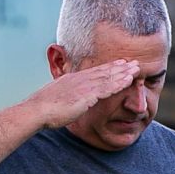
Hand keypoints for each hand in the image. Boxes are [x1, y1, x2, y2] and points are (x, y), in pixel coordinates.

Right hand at [25, 61, 139, 128]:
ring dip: (124, 73)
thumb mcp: (55, 99)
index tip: (119, 64)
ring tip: (137, 69)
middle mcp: (79, 79)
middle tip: (134, 63)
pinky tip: (128, 80)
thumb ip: (64, 98)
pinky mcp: (87, 95)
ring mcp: (83, 86)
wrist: (37, 110)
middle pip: (104, 71)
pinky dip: (118, 83)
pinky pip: (107, 87)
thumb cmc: (43, 109)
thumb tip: (66, 102)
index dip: (108, 67)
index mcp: (72, 79)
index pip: (94, 71)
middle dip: (120, 67)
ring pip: (108, 77)